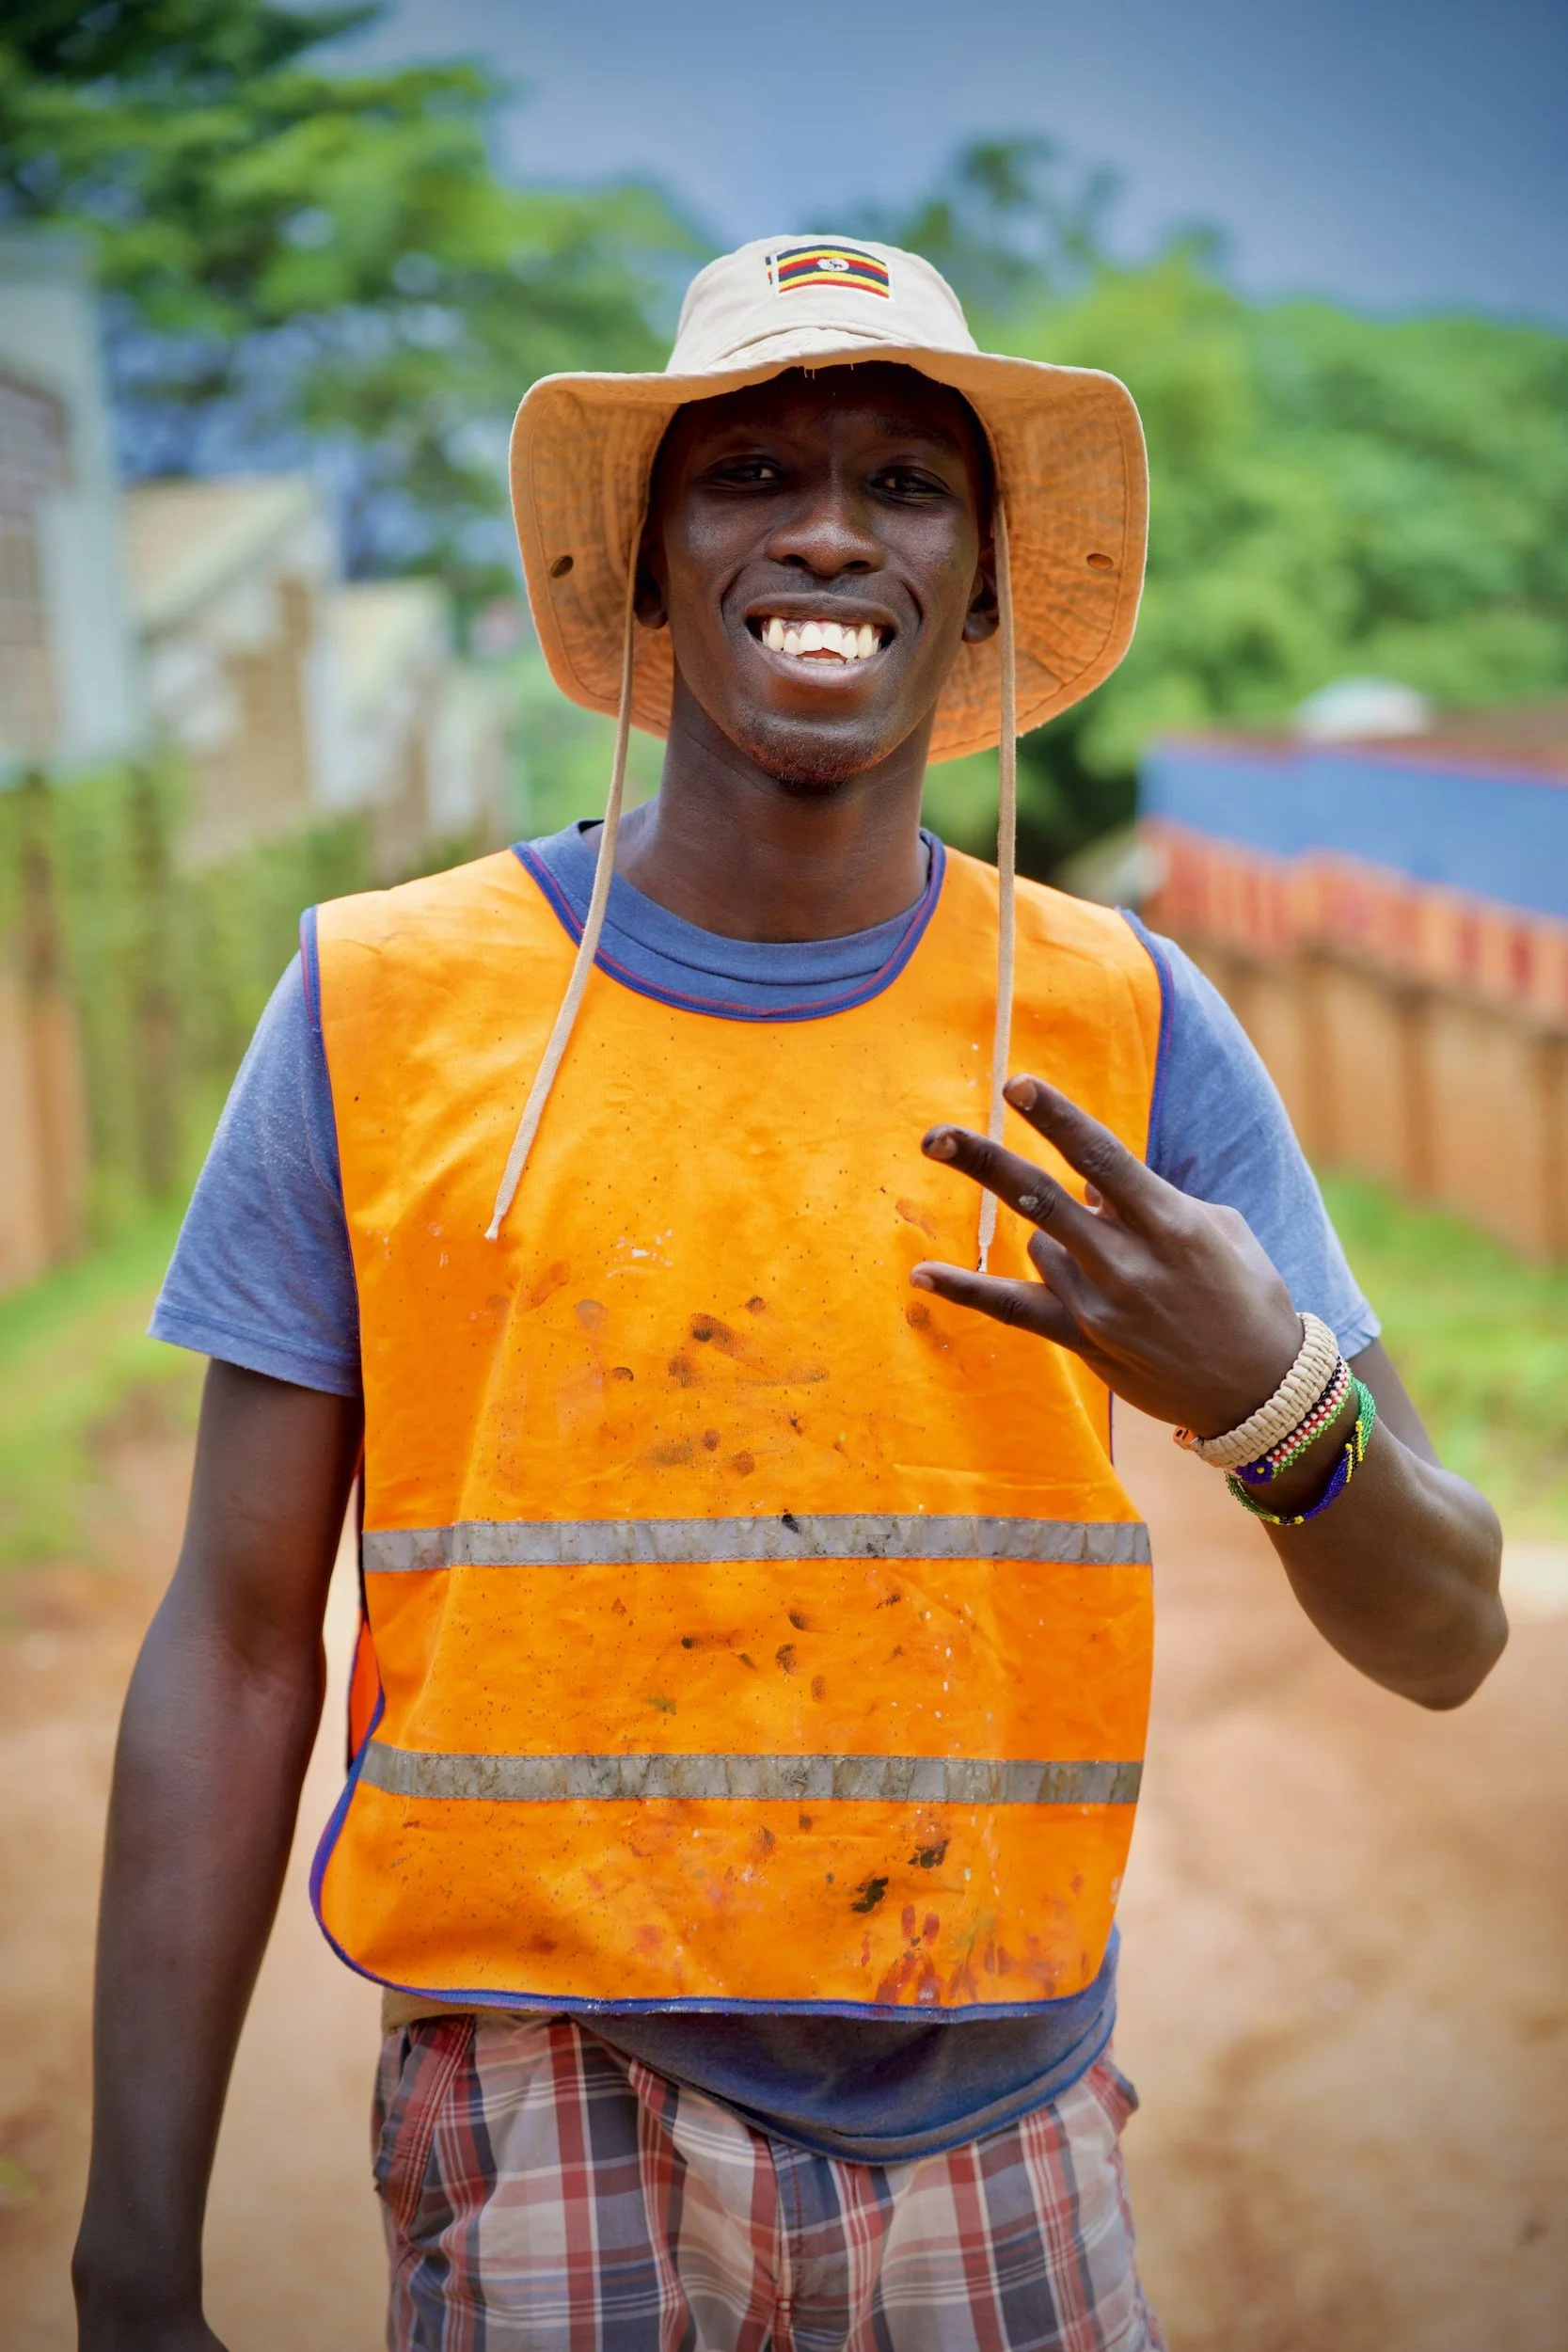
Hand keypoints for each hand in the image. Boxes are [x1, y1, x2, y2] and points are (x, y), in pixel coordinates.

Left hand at [912, 1074, 1305, 1439]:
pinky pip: (1012, 1308)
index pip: (1100, 1156)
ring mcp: (1100, 1304)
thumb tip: (1089, 1183)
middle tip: (935, 1136)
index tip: (1016, 1085)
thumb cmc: (1248, 1295)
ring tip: (1121, 1270)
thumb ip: (1148, 1199)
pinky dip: (966, 1289)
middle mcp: (1128, 1261)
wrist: (1260, 1390)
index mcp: (1171, 1222)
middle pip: (1040, 1198)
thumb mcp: (1218, 1229)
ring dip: (1060, 1239)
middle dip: (984, 1162)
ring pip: (1040, 1245)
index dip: (1057, 1117)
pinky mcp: (1083, 1340)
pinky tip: (921, 1273)